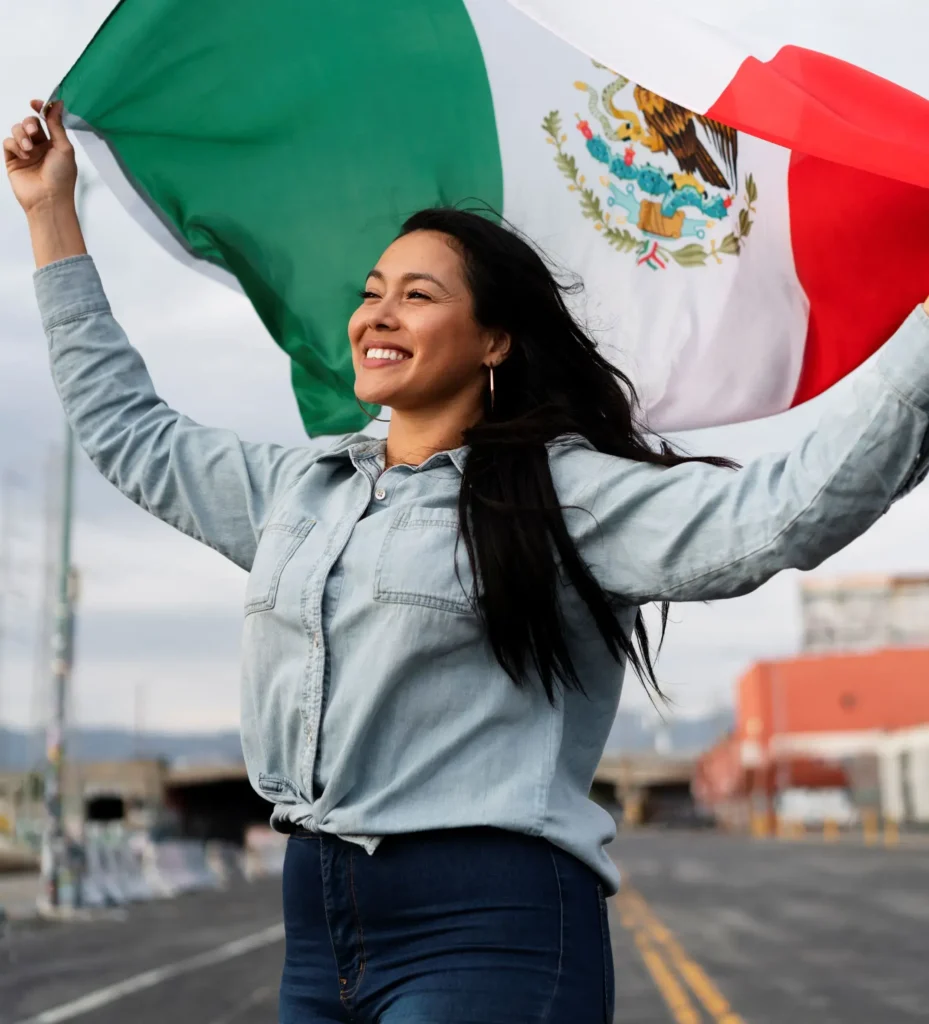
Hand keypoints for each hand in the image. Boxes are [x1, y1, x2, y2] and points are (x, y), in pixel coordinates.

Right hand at [4, 100, 77, 214]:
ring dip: (22, 135)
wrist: (48, 200)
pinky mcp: (13, 160)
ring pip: (17, 130)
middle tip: (34, 133)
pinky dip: (14, 145)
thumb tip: (58, 103)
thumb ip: (57, 125)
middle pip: (29, 123)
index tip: (34, 103)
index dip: (40, 109)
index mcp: (54, 144)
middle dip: (29, 124)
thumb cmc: (61, 177)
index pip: (44, 120)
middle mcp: (40, 147)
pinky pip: (8, 142)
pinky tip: (23, 155)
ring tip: (29, 149)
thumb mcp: (64, 148)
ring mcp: (25, 153)